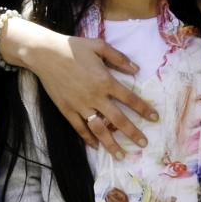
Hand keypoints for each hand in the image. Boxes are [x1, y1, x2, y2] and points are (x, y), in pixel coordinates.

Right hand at [11, 19, 155, 158]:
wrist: (45, 54)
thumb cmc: (73, 47)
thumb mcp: (99, 46)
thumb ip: (119, 58)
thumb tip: (136, 69)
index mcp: (105, 80)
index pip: (130, 98)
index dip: (144, 109)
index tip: (155, 118)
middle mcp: (95, 96)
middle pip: (118, 119)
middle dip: (133, 132)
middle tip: (144, 143)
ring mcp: (80, 105)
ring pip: (99, 129)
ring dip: (111, 143)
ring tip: (121, 155)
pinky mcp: (67, 110)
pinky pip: (79, 128)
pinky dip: (88, 138)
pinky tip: (96, 145)